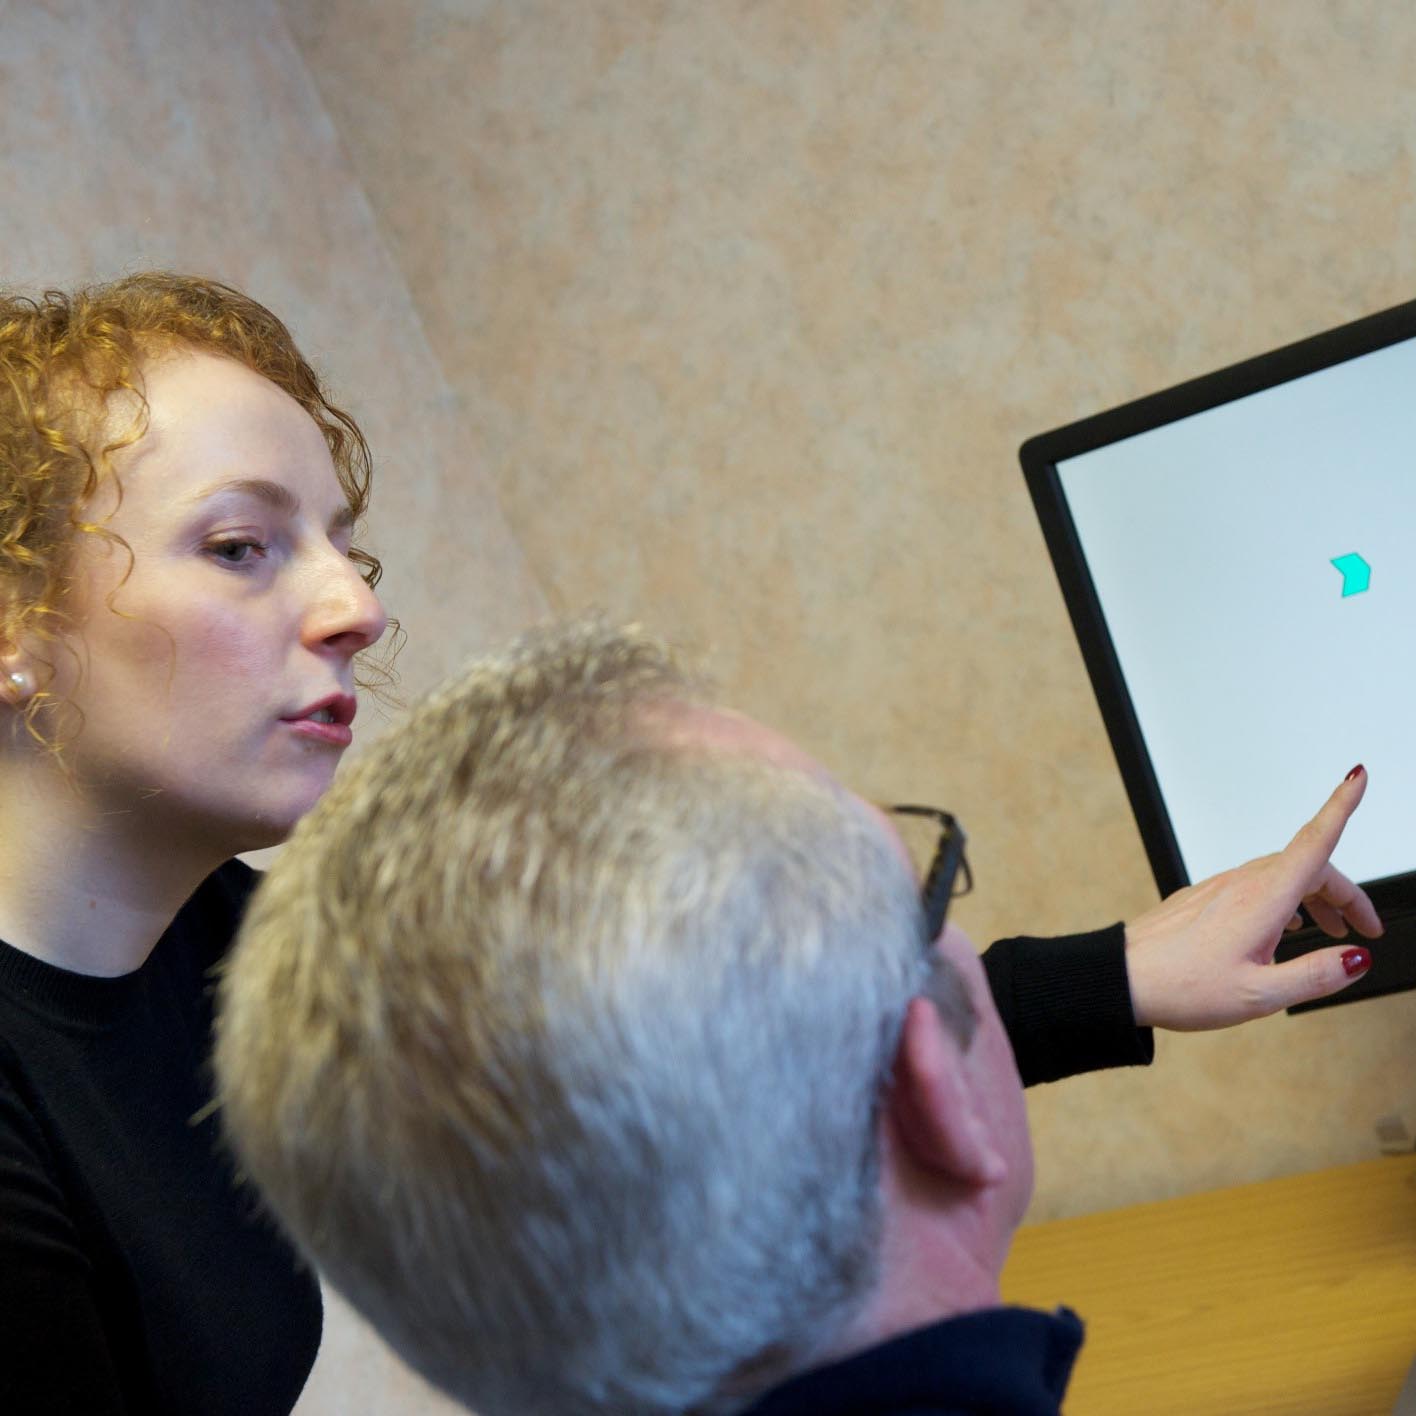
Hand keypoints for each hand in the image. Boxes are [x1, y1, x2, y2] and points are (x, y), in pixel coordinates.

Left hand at [1124, 766, 1383, 1029]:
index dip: (1341, 806)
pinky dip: (1285, 900)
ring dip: (1315, 897)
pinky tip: (1285, 928)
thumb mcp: (1260, 994)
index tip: (1358, 777)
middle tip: (1366, 927)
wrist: (1123, 978)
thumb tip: (1355, 959)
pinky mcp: (1205, 897)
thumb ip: (1315, 975)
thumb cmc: (1181, 985)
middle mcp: (1241, 884)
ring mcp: (1220, 887)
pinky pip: (1256, 885)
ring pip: (1282, 876)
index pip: (1314, 842)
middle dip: (1345, 891)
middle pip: (1309, 865)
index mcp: (1262, 899)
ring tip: (1331, 931)